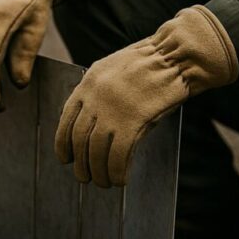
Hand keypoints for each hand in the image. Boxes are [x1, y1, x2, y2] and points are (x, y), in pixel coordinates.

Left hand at [55, 5, 238, 187]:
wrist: (175, 55)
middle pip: (79, 139)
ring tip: (103, 183)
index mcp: (86, 84)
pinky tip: (120, 180)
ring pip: (96, 150)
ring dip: (98, 172)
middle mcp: (94, 98)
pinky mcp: (133, 121)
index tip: (65, 158)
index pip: (66, 120)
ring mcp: (112, 110)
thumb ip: (98, 95)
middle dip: (81, 163)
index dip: (62, 143)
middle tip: (84, 178)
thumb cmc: (149, 63)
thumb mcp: (112, 71)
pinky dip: (116, 171)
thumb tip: (92, 126)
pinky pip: (117, 155)